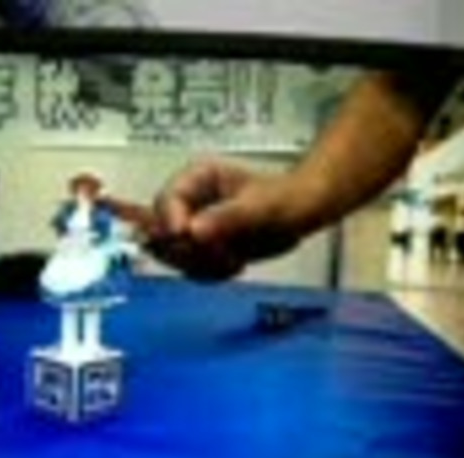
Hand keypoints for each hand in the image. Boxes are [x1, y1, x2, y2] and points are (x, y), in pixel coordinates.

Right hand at [104, 158, 307, 281]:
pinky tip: (235, 264)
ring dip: (203, 264)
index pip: (166, 200)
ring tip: (234, 259)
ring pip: (174, 255)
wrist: (301, 214)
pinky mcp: (200, 250)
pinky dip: (212, 273)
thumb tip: (193, 231)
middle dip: (189, 249)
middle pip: (162, 231)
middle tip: (222, 254)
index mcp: (197, 178)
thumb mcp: (260, 205)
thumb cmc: (285, 197)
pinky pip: (192, 269)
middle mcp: (188, 203)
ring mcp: (192, 228)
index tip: (183, 236)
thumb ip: (226, 217)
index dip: (170, 221)